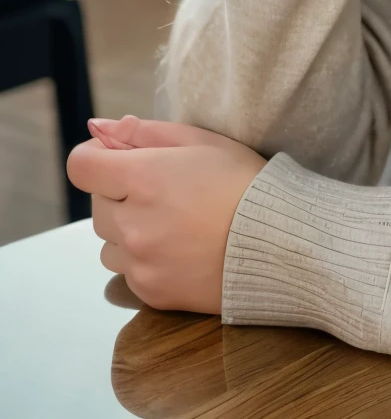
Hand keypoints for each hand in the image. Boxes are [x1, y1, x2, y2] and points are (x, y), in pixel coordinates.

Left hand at [66, 116, 265, 313]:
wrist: (279, 243)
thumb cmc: (243, 182)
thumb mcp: (200, 142)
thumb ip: (144, 132)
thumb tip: (99, 128)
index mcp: (143, 178)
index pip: (81, 166)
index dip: (96, 157)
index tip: (118, 158)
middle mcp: (133, 223)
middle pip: (97, 204)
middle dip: (119, 193)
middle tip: (164, 191)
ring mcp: (140, 262)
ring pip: (108, 242)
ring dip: (128, 229)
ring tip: (172, 223)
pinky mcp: (150, 292)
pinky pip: (127, 272)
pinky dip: (143, 259)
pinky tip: (179, 247)